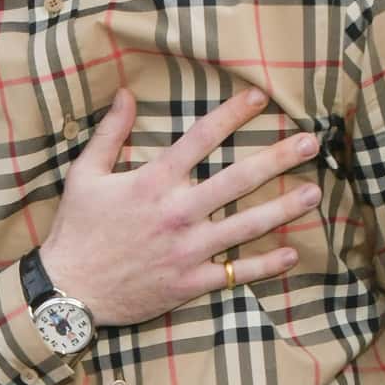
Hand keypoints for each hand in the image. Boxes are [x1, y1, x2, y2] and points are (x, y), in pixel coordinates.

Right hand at [38, 87, 323, 326]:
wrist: (71, 290)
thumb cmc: (76, 231)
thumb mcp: (85, 175)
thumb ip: (110, 133)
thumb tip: (127, 94)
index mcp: (153, 181)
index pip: (202, 138)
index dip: (234, 114)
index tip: (261, 98)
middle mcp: (178, 212)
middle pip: (239, 179)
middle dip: (278, 157)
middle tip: (310, 143)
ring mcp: (188, 249)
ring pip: (247, 226)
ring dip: (284, 208)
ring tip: (313, 193)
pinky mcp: (190, 282)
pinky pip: (236, 273)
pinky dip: (265, 265)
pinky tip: (292, 253)